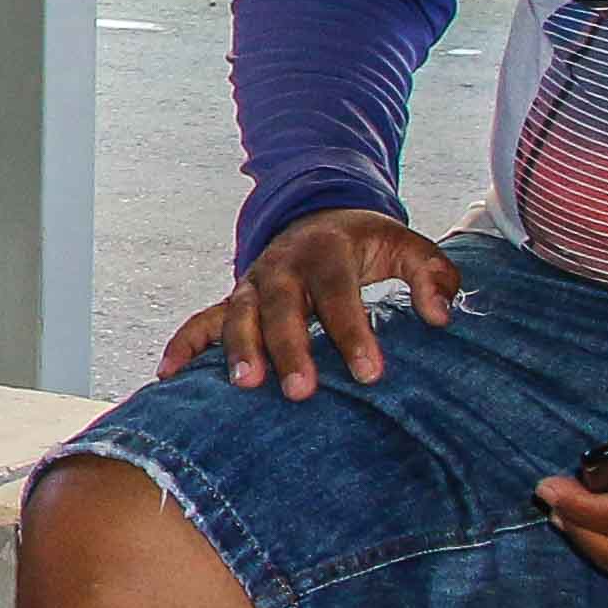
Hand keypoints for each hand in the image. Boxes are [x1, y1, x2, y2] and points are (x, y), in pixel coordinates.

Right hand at [158, 206, 463, 399]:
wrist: (317, 216)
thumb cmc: (367, 244)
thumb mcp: (406, 245)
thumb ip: (432, 273)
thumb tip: (440, 315)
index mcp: (327, 250)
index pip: (338, 293)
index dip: (352, 332)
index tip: (371, 373)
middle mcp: (282, 265)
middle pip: (280, 306)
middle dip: (288, 348)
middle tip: (300, 391)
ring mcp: (252, 283)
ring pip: (238, 314)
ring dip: (238, 349)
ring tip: (246, 386)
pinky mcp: (234, 301)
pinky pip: (201, 321)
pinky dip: (183, 345)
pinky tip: (168, 375)